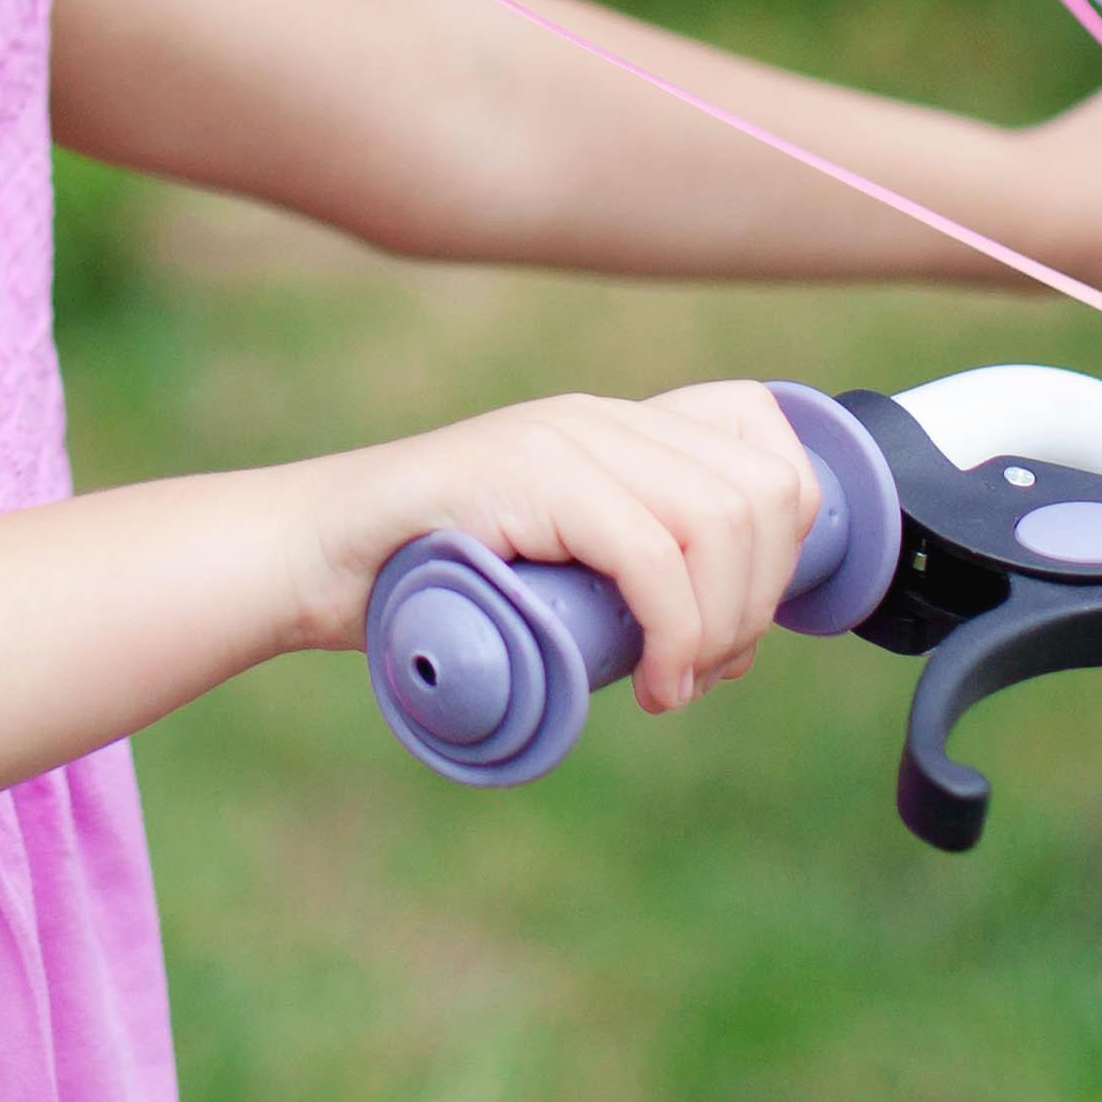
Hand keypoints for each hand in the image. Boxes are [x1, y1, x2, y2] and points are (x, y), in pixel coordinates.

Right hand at [282, 381, 823, 712]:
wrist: (315, 557)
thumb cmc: (430, 580)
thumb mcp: (559, 569)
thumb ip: (631, 577)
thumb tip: (736, 646)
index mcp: (620, 428)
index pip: (769, 445)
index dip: (787, 544)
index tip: (739, 621)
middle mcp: (603, 416)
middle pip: (766, 493)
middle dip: (760, 601)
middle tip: (704, 672)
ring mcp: (564, 437)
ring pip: (721, 522)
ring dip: (722, 626)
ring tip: (677, 684)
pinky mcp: (526, 473)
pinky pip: (651, 555)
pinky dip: (677, 634)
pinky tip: (657, 685)